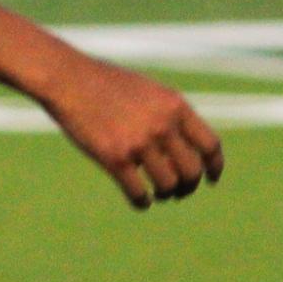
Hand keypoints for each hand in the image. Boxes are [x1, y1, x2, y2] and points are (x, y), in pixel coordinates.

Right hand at [41, 48, 224, 209]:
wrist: (68, 79)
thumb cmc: (105, 83)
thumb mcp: (147, 90)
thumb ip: (170, 115)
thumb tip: (187, 151)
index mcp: (174, 105)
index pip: (210, 145)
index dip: (214, 167)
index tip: (211, 179)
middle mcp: (161, 124)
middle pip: (192, 171)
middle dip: (188, 186)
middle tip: (178, 190)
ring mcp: (138, 142)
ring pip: (168, 185)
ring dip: (165, 194)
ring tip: (158, 192)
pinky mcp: (114, 158)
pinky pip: (139, 194)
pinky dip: (143, 202)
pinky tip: (140, 200)